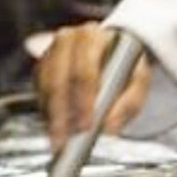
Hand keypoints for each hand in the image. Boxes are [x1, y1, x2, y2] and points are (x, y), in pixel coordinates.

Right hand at [34, 22, 151, 151]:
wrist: (113, 49)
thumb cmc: (126, 65)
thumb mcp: (138, 80)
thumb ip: (129, 102)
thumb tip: (110, 127)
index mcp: (94, 37)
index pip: (85, 71)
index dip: (84, 101)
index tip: (86, 126)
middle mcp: (68, 39)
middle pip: (58, 80)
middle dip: (61, 114)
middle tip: (65, 140)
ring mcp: (52, 50)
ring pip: (45, 87)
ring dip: (51, 116)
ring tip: (59, 140)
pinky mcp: (42, 64)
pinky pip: (39, 90)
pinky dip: (46, 111)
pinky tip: (54, 127)